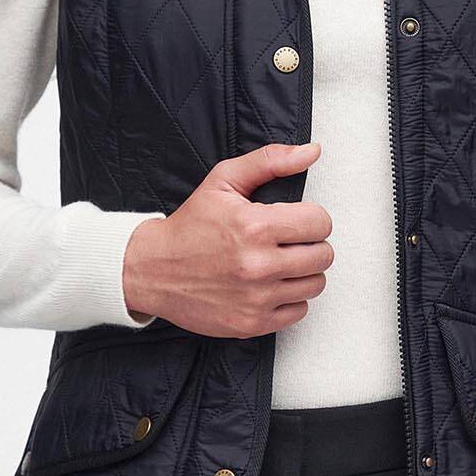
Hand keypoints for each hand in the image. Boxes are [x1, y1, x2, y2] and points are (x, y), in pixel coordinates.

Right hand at [121, 140, 332, 335]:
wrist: (153, 270)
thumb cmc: (191, 225)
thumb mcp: (224, 180)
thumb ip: (271, 161)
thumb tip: (312, 151)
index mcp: (254, 226)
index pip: (320, 222)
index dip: (311, 218)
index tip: (295, 220)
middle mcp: (258, 264)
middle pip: (323, 255)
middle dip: (310, 244)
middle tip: (288, 241)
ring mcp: (256, 298)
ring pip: (315, 284)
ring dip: (303, 272)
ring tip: (280, 262)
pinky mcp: (252, 323)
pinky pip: (299, 311)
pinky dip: (290, 298)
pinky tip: (270, 285)